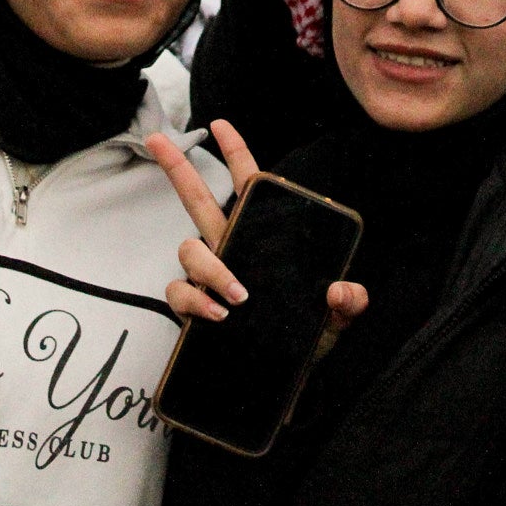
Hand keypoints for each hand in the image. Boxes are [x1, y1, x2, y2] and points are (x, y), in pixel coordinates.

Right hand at [145, 120, 369, 337]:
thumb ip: (349, 301)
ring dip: (211, 268)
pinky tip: (218, 313)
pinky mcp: (196, 307)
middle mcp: (232, 249)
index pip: (249, 187)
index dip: (236, 153)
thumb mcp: (340, 316)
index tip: (221, 124)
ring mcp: (212, 277)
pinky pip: (179, 291)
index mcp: (265, 238)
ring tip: (237, 295)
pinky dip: (195, 300)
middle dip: (177, 168)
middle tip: (157, 139)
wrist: (291, 380)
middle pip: (198, 199)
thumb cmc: (313, 338)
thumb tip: (341, 290)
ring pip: (189, 248)